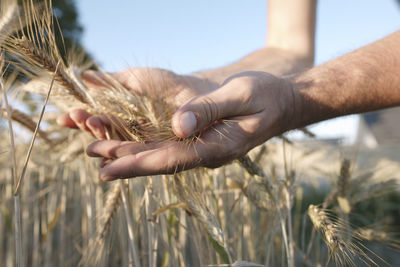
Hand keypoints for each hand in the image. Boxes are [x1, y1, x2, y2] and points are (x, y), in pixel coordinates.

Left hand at [59, 70, 293, 180]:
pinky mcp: (203, 140)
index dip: (138, 163)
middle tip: (92, 156)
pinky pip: (171, 145)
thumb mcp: (242, 94)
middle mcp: (207, 153)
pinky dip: (147, 144)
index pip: (171, 160)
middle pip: (161, 161)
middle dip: (126, 160)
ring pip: (163, 154)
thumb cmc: (267, 95)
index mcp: (218, 147)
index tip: (108, 168)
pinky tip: (130, 141)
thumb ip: (211, 109)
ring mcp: (205, 148)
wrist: (286, 102)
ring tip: (100, 150)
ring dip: (132, 153)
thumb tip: (178, 125)